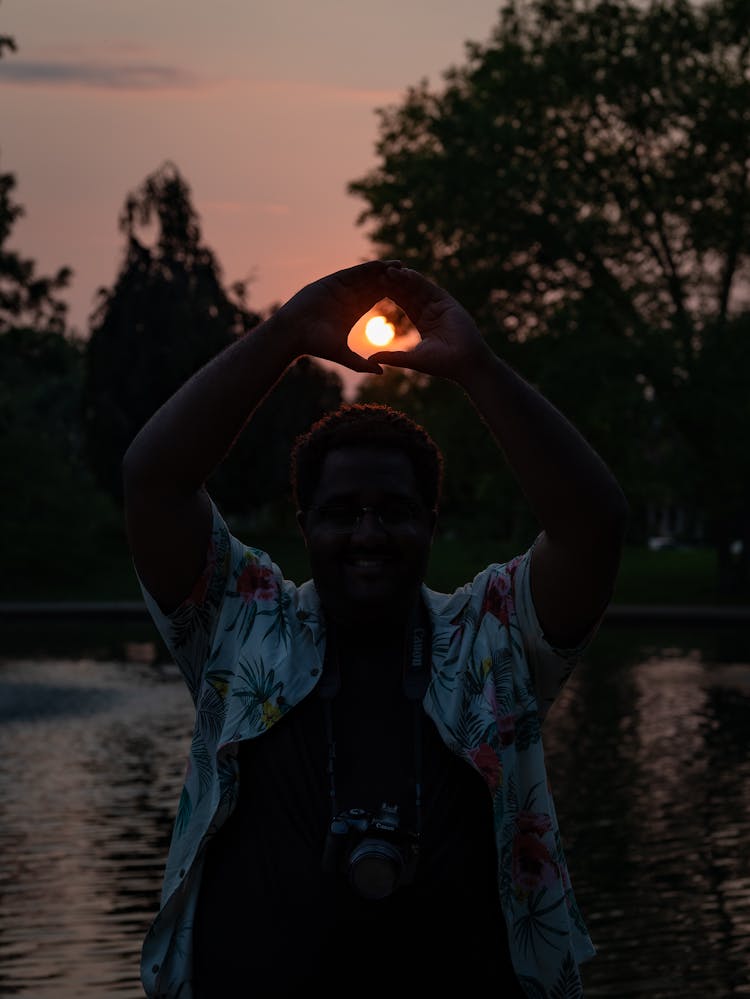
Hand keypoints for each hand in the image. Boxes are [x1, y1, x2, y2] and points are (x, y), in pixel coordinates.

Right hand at [275, 259, 399, 374]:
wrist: (292, 332)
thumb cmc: (315, 345)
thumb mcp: (343, 355)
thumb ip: (361, 364)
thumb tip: (382, 373)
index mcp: (354, 311)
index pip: (378, 298)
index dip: (394, 294)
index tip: (411, 292)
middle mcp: (349, 297)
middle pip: (375, 284)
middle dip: (392, 279)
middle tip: (413, 274)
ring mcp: (341, 287)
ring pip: (366, 276)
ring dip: (383, 270)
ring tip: (400, 265)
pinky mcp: (332, 281)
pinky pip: (353, 273)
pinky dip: (367, 268)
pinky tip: (380, 264)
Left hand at [370, 266, 492, 382]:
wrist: (466, 363)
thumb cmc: (442, 365)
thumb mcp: (412, 359)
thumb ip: (392, 356)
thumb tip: (371, 359)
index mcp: (424, 322)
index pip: (404, 304)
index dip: (390, 296)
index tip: (374, 289)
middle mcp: (432, 311)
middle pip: (410, 293)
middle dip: (395, 284)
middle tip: (377, 274)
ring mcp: (440, 306)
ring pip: (418, 289)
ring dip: (404, 280)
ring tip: (389, 271)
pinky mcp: (447, 303)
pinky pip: (430, 288)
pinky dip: (419, 281)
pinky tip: (406, 273)